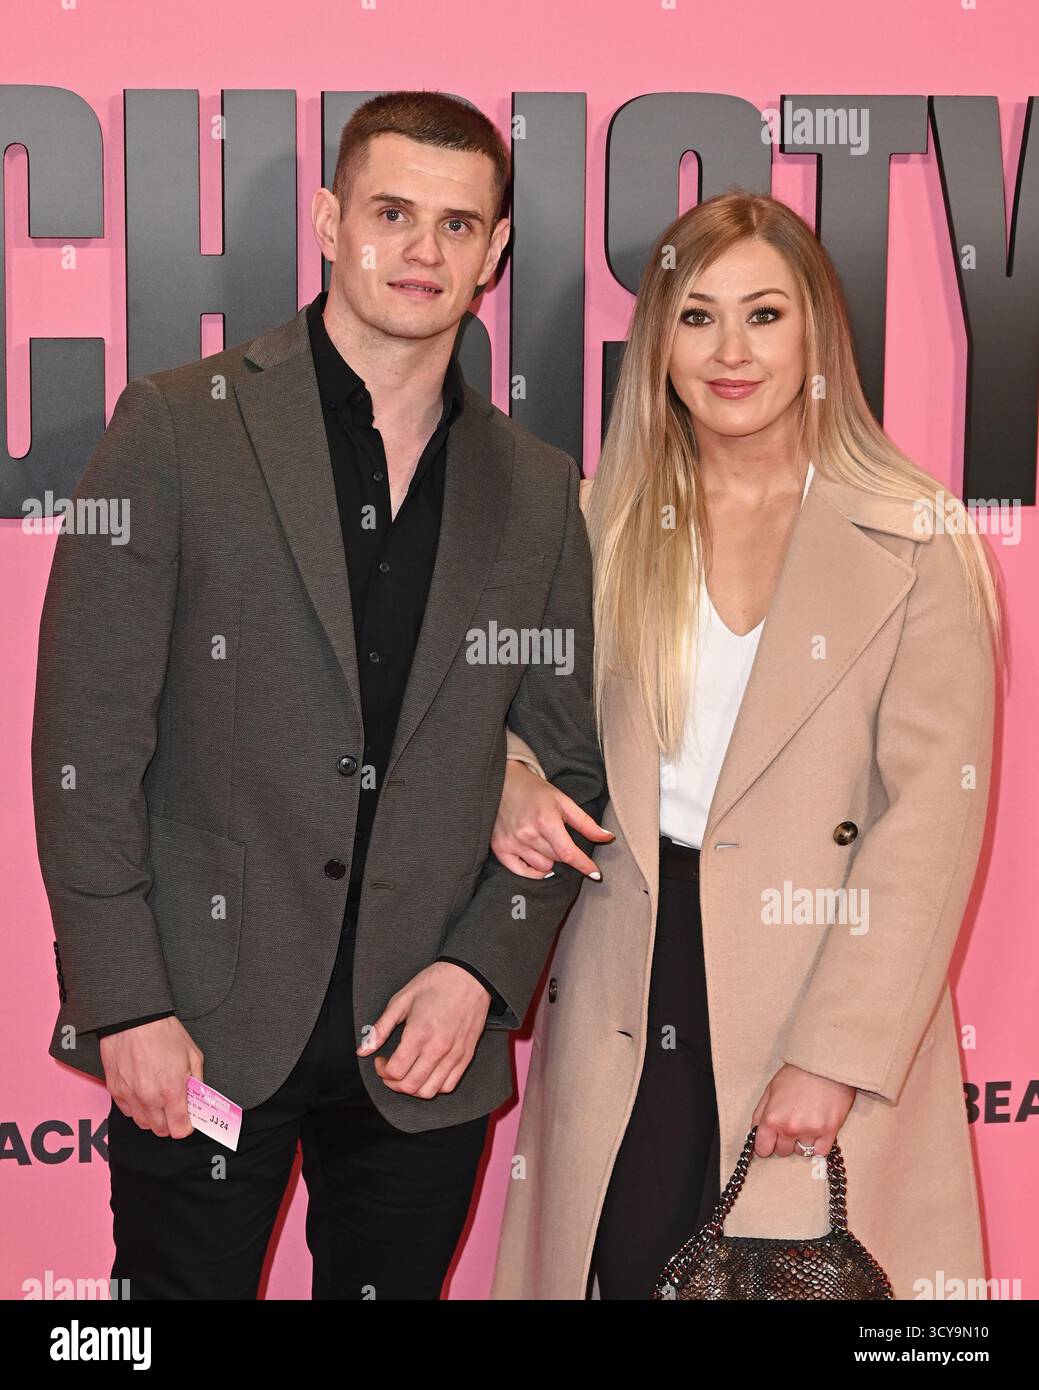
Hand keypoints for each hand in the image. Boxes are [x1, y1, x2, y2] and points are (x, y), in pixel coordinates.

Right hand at [99, 1016, 202, 1137]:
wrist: (134, 1019)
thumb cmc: (163, 1032)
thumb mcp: (192, 1054)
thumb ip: (197, 1080)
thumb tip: (199, 1098)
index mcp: (172, 1090)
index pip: (179, 1129)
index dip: (186, 1126)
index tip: (188, 1119)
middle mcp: (150, 1098)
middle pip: (161, 1130)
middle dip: (170, 1123)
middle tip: (174, 1108)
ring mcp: (130, 1096)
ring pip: (143, 1124)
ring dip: (153, 1118)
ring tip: (158, 1100)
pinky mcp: (115, 1091)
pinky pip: (128, 1112)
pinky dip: (137, 1108)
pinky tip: (143, 1093)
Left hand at [358, 961, 490, 1098]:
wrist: (469, 976)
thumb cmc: (435, 983)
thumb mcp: (401, 1000)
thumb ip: (380, 1028)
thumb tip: (362, 1050)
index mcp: (418, 1034)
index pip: (395, 1071)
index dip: (381, 1071)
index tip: (380, 1061)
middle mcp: (437, 1049)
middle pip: (410, 1086)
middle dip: (393, 1083)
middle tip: (389, 1070)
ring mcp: (454, 1055)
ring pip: (429, 1091)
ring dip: (413, 1088)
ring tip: (407, 1074)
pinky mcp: (466, 1056)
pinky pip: (449, 1085)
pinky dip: (434, 1087)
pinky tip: (427, 1073)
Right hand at [491, 759, 613, 878]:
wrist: (503, 782)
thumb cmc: (536, 791)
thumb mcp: (563, 802)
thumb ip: (586, 823)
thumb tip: (607, 838)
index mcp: (546, 820)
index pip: (568, 853)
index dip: (584, 865)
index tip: (595, 874)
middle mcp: (528, 834)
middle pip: (557, 859)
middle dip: (563, 851)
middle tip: (558, 836)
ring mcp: (512, 842)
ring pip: (542, 866)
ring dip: (548, 859)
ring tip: (543, 840)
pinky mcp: (500, 847)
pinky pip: (521, 872)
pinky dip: (532, 870)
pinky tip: (535, 858)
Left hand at [751, 1063, 855, 1157]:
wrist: (824, 1065)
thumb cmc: (796, 1074)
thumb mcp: (770, 1090)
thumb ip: (760, 1114)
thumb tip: (756, 1133)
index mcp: (772, 1118)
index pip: (763, 1149)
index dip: (766, 1145)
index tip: (771, 1140)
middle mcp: (790, 1128)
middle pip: (783, 1152)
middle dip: (784, 1141)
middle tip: (791, 1124)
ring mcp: (810, 1132)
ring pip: (801, 1152)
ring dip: (802, 1141)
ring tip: (806, 1122)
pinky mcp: (830, 1132)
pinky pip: (820, 1152)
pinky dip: (819, 1144)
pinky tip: (818, 1129)